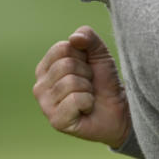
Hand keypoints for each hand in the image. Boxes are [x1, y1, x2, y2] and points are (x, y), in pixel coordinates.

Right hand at [33, 25, 130, 147]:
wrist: (118, 109)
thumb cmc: (104, 81)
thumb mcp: (99, 53)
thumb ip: (88, 37)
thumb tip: (74, 38)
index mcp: (45, 68)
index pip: (62, 48)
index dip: (82, 56)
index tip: (87, 68)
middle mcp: (39, 86)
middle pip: (66, 65)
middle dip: (86, 73)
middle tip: (89, 85)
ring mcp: (45, 105)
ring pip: (70, 82)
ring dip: (88, 89)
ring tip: (88, 97)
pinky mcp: (56, 121)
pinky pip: (74, 100)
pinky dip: (88, 102)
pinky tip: (86, 109)